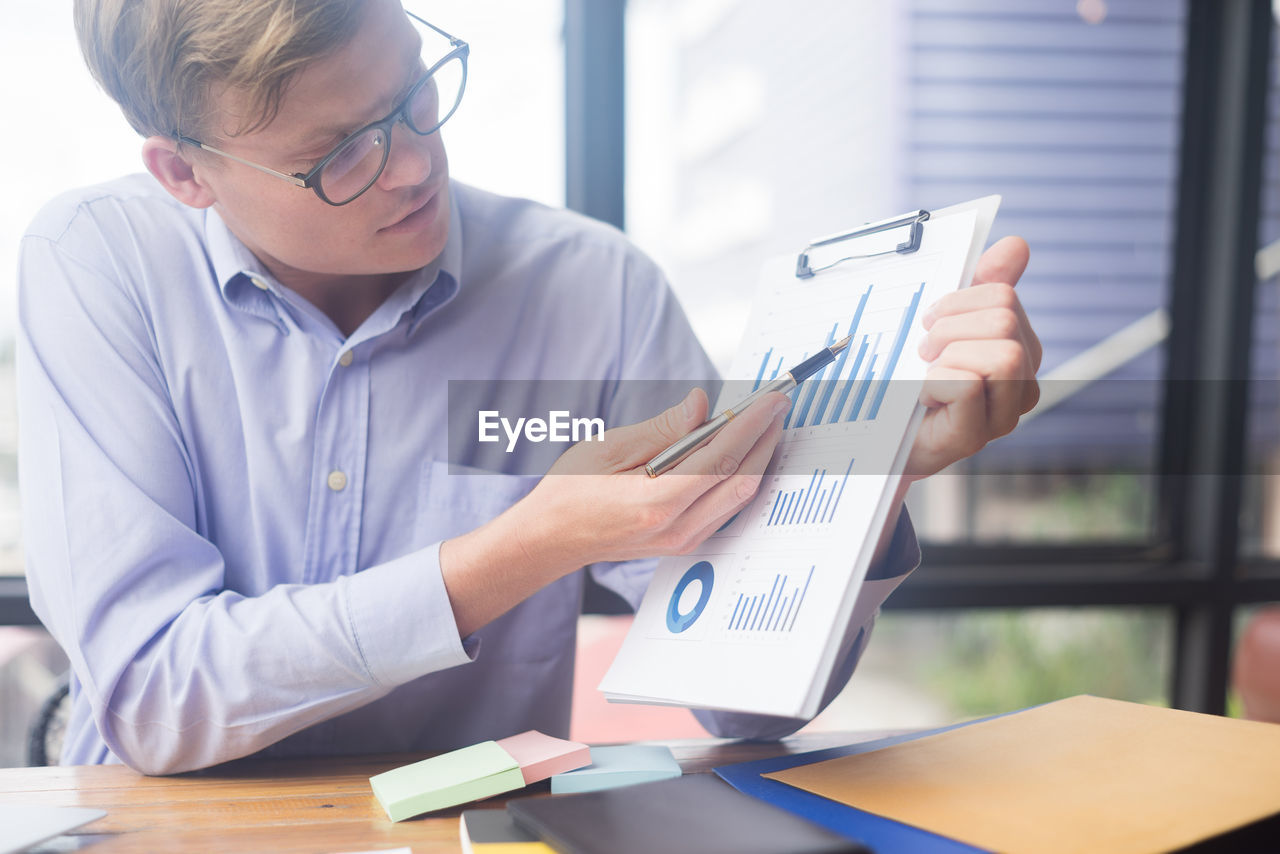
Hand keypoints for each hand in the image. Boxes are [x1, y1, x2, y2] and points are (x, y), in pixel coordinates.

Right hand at [440, 386, 790, 634]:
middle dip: (766, 439)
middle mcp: (676, 528)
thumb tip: (702, 405)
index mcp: (656, 503)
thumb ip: (663, 429)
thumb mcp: (610, 448)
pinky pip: (727, 507)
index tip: (772, 398)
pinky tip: (745, 451)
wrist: (552, 539)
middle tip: (779, 405)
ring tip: (767, 422)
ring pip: (740, 497)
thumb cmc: (572, 489)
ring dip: (759, 458)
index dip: (751, 426)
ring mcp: (683, 541)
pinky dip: (742, 476)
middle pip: (741, 481)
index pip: (719, 459)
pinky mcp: (685, 542)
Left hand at [905, 236, 1040, 479]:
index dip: (957, 301)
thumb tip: (1017, 244)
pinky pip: (966, 386)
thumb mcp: (943, 322)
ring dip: (947, 355)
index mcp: (1019, 348)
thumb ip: (981, 284)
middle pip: (1004, 321)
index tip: (929, 323)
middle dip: (950, 327)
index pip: (1003, 296)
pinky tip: (921, 397)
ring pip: (1001, 355)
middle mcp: (1022, 384)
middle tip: (923, 352)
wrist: (873, 434)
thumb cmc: (909, 375)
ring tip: (925, 374)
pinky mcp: (974, 438)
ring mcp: (1002, 416)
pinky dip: (933, 383)